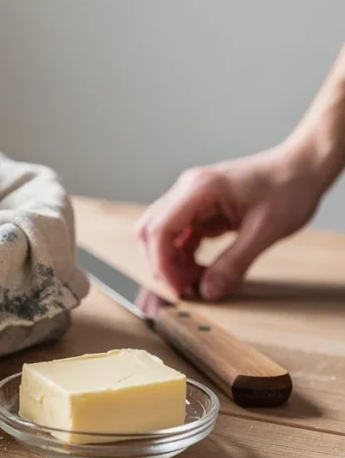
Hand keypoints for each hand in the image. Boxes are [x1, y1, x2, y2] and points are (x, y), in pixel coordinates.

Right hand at [136, 147, 323, 300]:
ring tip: (198, 280)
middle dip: (163, 263)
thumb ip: (234, 263)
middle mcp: (188, 189)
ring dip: (173, 261)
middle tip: (185, 287)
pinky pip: (181, 234)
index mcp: (200, 189)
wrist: (305, 166)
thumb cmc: (290, 187)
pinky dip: (186, 255)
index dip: (162, 263)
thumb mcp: (265, 231)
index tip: (177, 288)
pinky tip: (203, 268)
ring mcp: (192, 197)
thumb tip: (208, 291)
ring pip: (163, 234)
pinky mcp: (201, 207)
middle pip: (152, 230)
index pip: (160, 229)